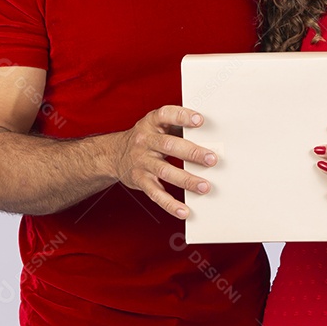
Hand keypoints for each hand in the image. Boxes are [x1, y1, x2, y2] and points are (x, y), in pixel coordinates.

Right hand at [110, 105, 215, 219]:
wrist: (114, 154)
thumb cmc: (147, 138)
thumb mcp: (157, 126)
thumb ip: (178, 128)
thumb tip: (210, 138)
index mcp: (151, 122)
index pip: (166, 114)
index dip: (182, 116)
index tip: (200, 120)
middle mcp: (144, 141)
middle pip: (168, 145)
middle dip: (192, 152)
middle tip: (212, 159)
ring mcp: (141, 161)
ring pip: (165, 171)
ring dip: (186, 180)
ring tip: (204, 187)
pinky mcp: (140, 180)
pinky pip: (156, 194)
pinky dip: (170, 204)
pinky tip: (184, 211)